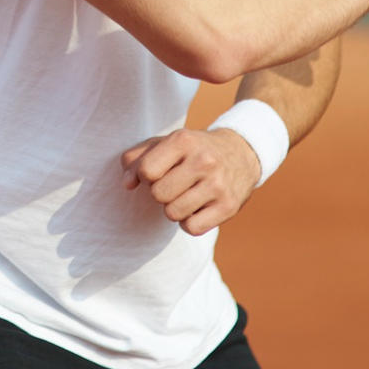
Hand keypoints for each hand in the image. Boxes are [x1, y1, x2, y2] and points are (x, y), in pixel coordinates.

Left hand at [119, 128, 261, 235]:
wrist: (241, 153)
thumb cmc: (192, 150)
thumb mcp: (165, 143)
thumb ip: (136, 159)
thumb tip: (127, 184)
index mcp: (184, 140)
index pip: (147, 171)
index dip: (143, 176)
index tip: (154, 173)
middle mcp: (204, 161)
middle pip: (159, 195)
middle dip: (160, 193)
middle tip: (173, 185)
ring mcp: (218, 185)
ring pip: (173, 213)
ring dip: (173, 209)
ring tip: (185, 195)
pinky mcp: (229, 206)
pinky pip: (192, 228)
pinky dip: (189, 223)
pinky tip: (197, 208)